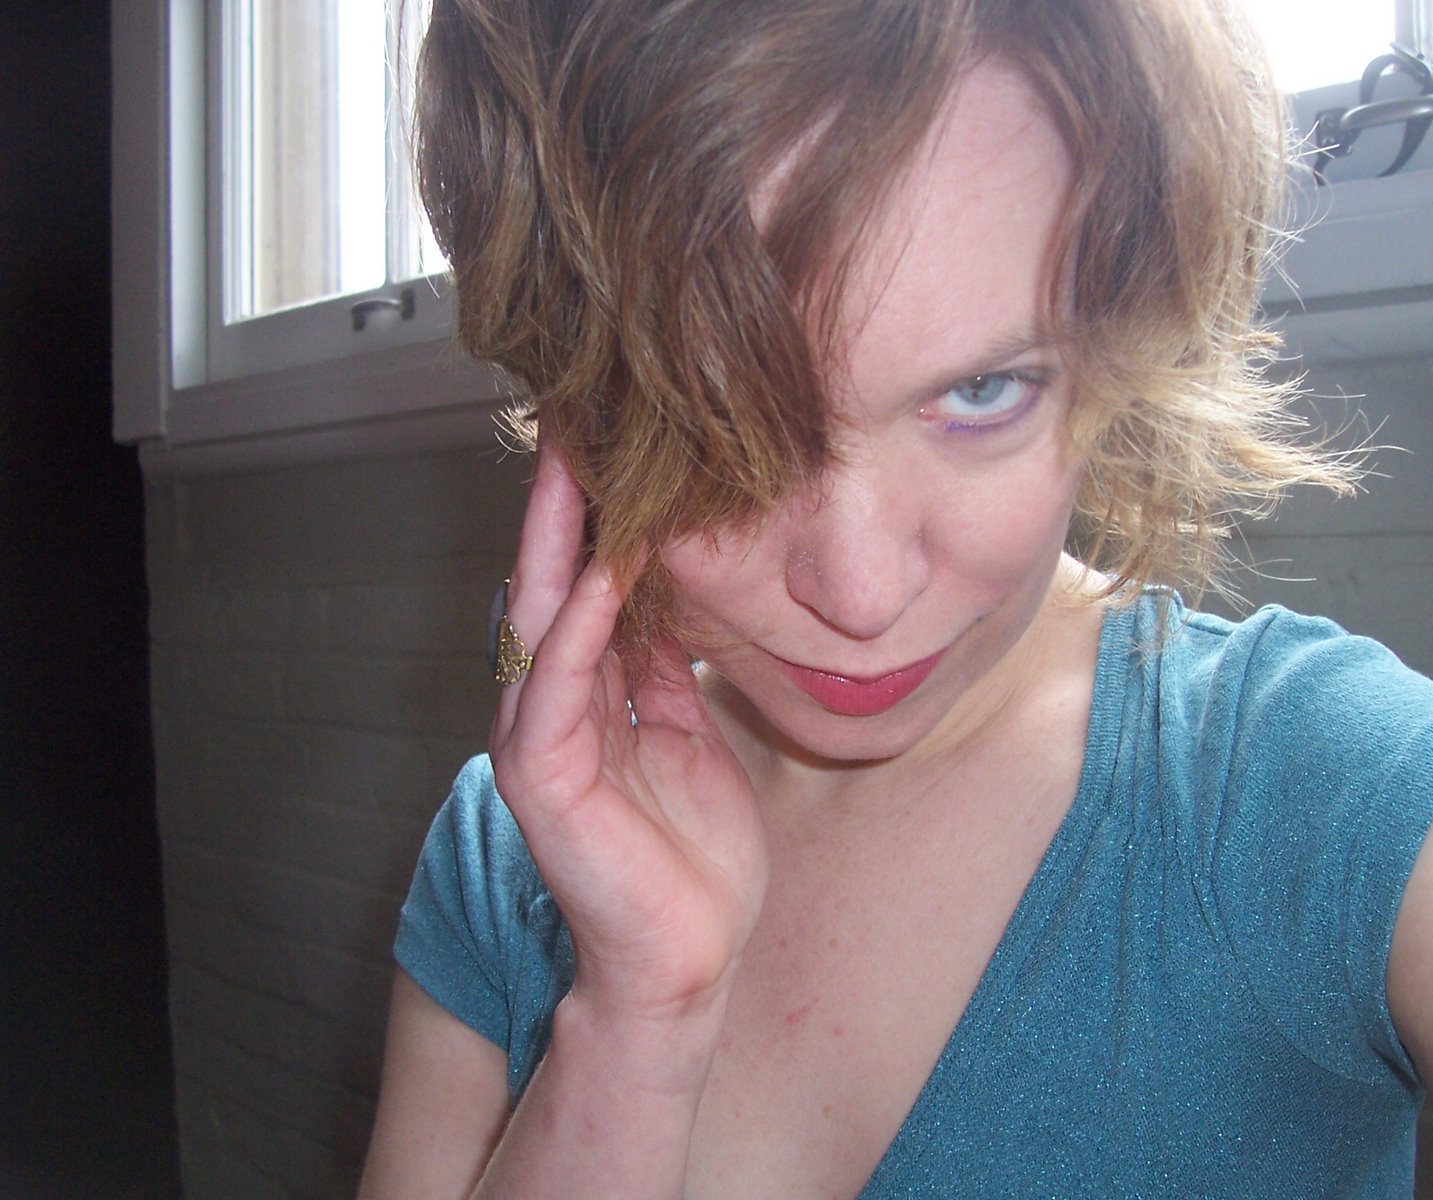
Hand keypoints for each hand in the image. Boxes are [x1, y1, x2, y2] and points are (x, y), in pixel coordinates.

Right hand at [489, 447, 768, 1046]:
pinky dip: (577, 626)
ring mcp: (539, 739)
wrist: (687, 956)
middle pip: (550, 579)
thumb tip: (665, 587)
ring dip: (558, 539)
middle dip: (562, 499)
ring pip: (540, 617)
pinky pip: (558, 686)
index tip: (618, 435)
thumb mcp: (686, 731)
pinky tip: (600, 569)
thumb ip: (664, 663)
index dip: (596, 511)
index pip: (583, 579)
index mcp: (587, 692)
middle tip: (577, 413)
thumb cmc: (690, 853)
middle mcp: (552, 704)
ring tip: (576, 460)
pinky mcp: (543, 780)